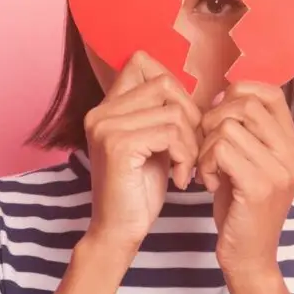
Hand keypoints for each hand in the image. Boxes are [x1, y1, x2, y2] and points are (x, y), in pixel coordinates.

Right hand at [84, 51, 201, 255]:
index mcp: (107, 107)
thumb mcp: (153, 143)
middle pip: (164, 83)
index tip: (183, 122)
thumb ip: (161, 113)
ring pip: (173, 111)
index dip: (173, 86)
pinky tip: (181, 178)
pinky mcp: (118, 145)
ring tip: (187, 167)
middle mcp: (100, 111)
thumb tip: (193, 86)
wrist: (118, 232)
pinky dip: (186, 156)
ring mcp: (106, 126)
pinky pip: (171, 133)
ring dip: (191, 142)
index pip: (142, 61)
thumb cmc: (139, 190)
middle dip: (190, 115)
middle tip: (192, 150)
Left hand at [198, 82, 293, 275]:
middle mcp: (293, 154)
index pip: (271, 92)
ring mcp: (279, 170)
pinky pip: (221, 149)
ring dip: (205, 146)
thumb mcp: (249, 163)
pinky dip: (205, 163)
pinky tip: (208, 183)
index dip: (238, 93)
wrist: (250, 258)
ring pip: (227, 126)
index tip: (218, 117)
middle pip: (246, 104)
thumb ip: (246, 131)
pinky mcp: (260, 186)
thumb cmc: (242, 208)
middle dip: (214, 119)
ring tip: (208, 170)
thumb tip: (223, 92)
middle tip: (207, 147)